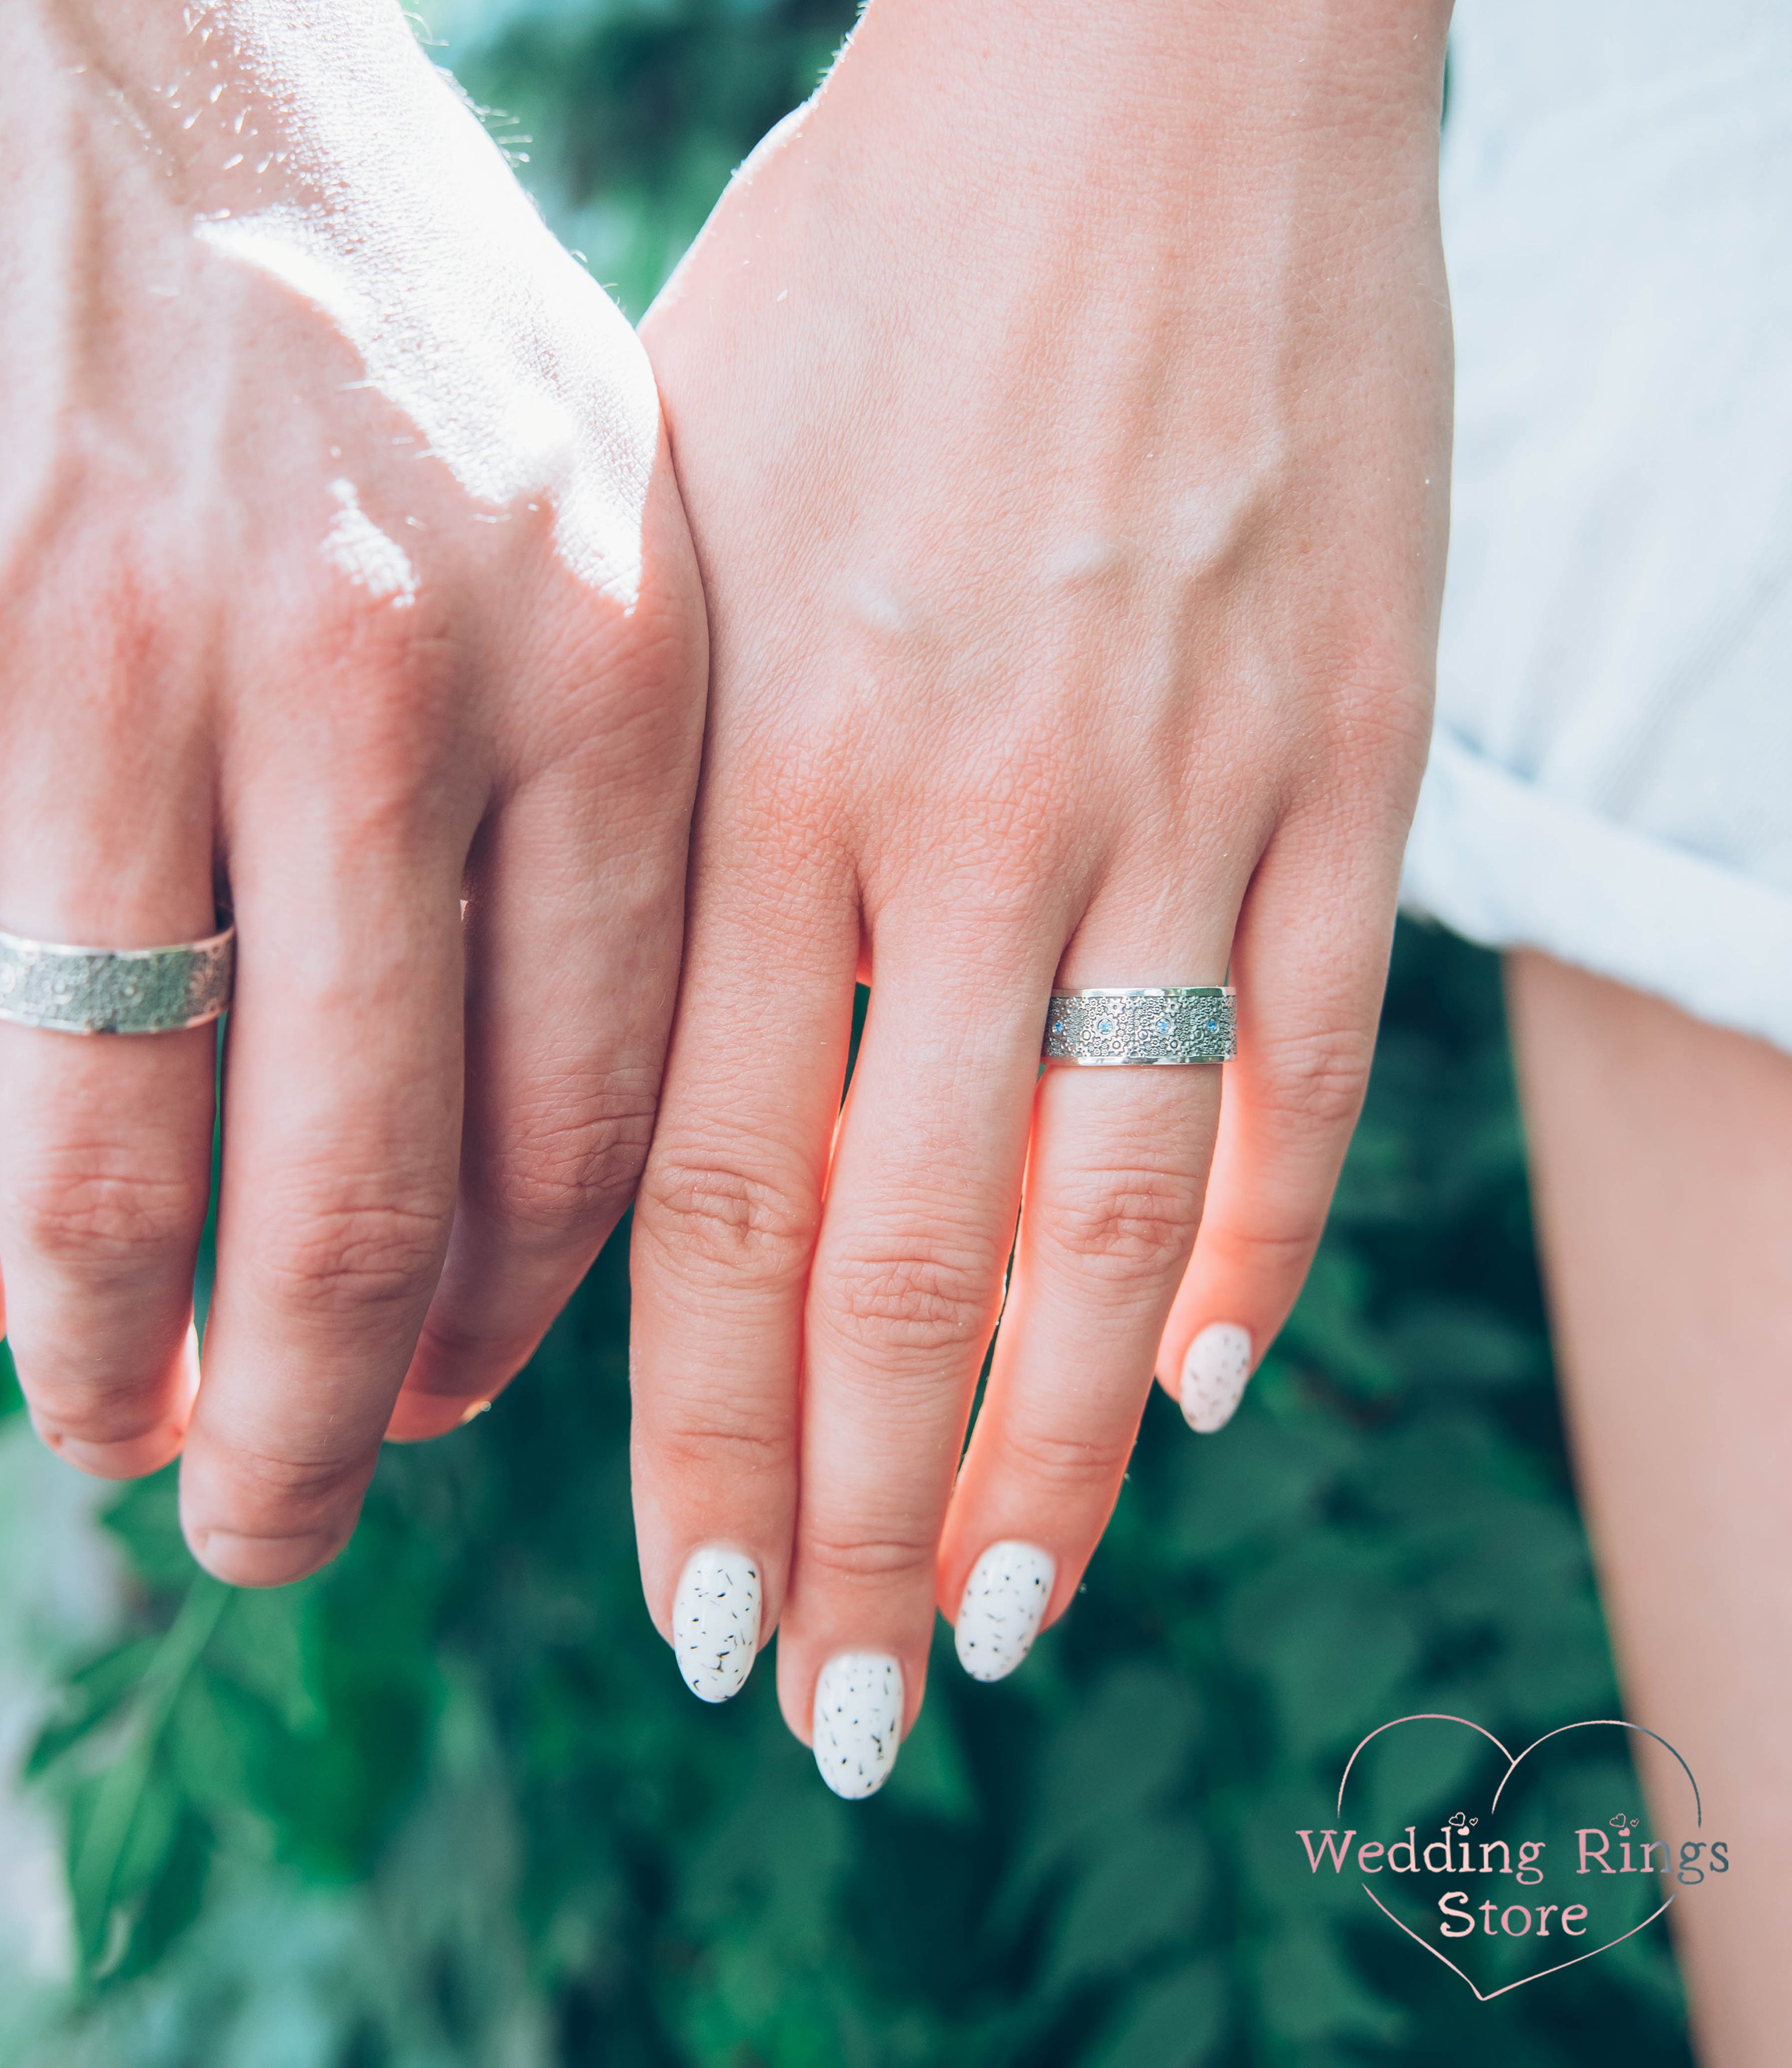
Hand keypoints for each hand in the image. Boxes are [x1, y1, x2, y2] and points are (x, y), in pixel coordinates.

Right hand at [0, 0, 704, 1582]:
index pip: (606, 1097)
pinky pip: (15, 1023)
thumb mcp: (597, 536)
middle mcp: (430, 686)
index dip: (533, 1303)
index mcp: (626, 672)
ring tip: (147, 1458)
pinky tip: (38, 1303)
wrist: (173, 82)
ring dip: (152, 1349)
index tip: (478, 1402)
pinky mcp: (9, 660)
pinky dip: (27, 1211)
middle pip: (396, 1163)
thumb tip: (562, 1113)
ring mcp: (195, 672)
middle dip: (349, 1401)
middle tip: (300, 1521)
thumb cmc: (412, 342)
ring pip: (171, 1136)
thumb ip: (604, 808)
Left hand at [631, 0, 1449, 1785]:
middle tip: (850, 1711)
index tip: (706, 1609)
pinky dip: (1257, 1248)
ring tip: (1008, 1623)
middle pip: (923, 1255)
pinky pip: (1313, 1058)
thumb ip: (683, 814)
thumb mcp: (703, 523)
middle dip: (876, 1516)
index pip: (731, 1189)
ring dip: (1065, 1448)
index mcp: (785, 759)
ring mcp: (1196, 789)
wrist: (1157, 79)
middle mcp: (986, 809)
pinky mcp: (1356, 750)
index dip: (718, 1433)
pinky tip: (1194, 1396)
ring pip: (1126, 1207)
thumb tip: (677, 1092)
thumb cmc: (881, 286)